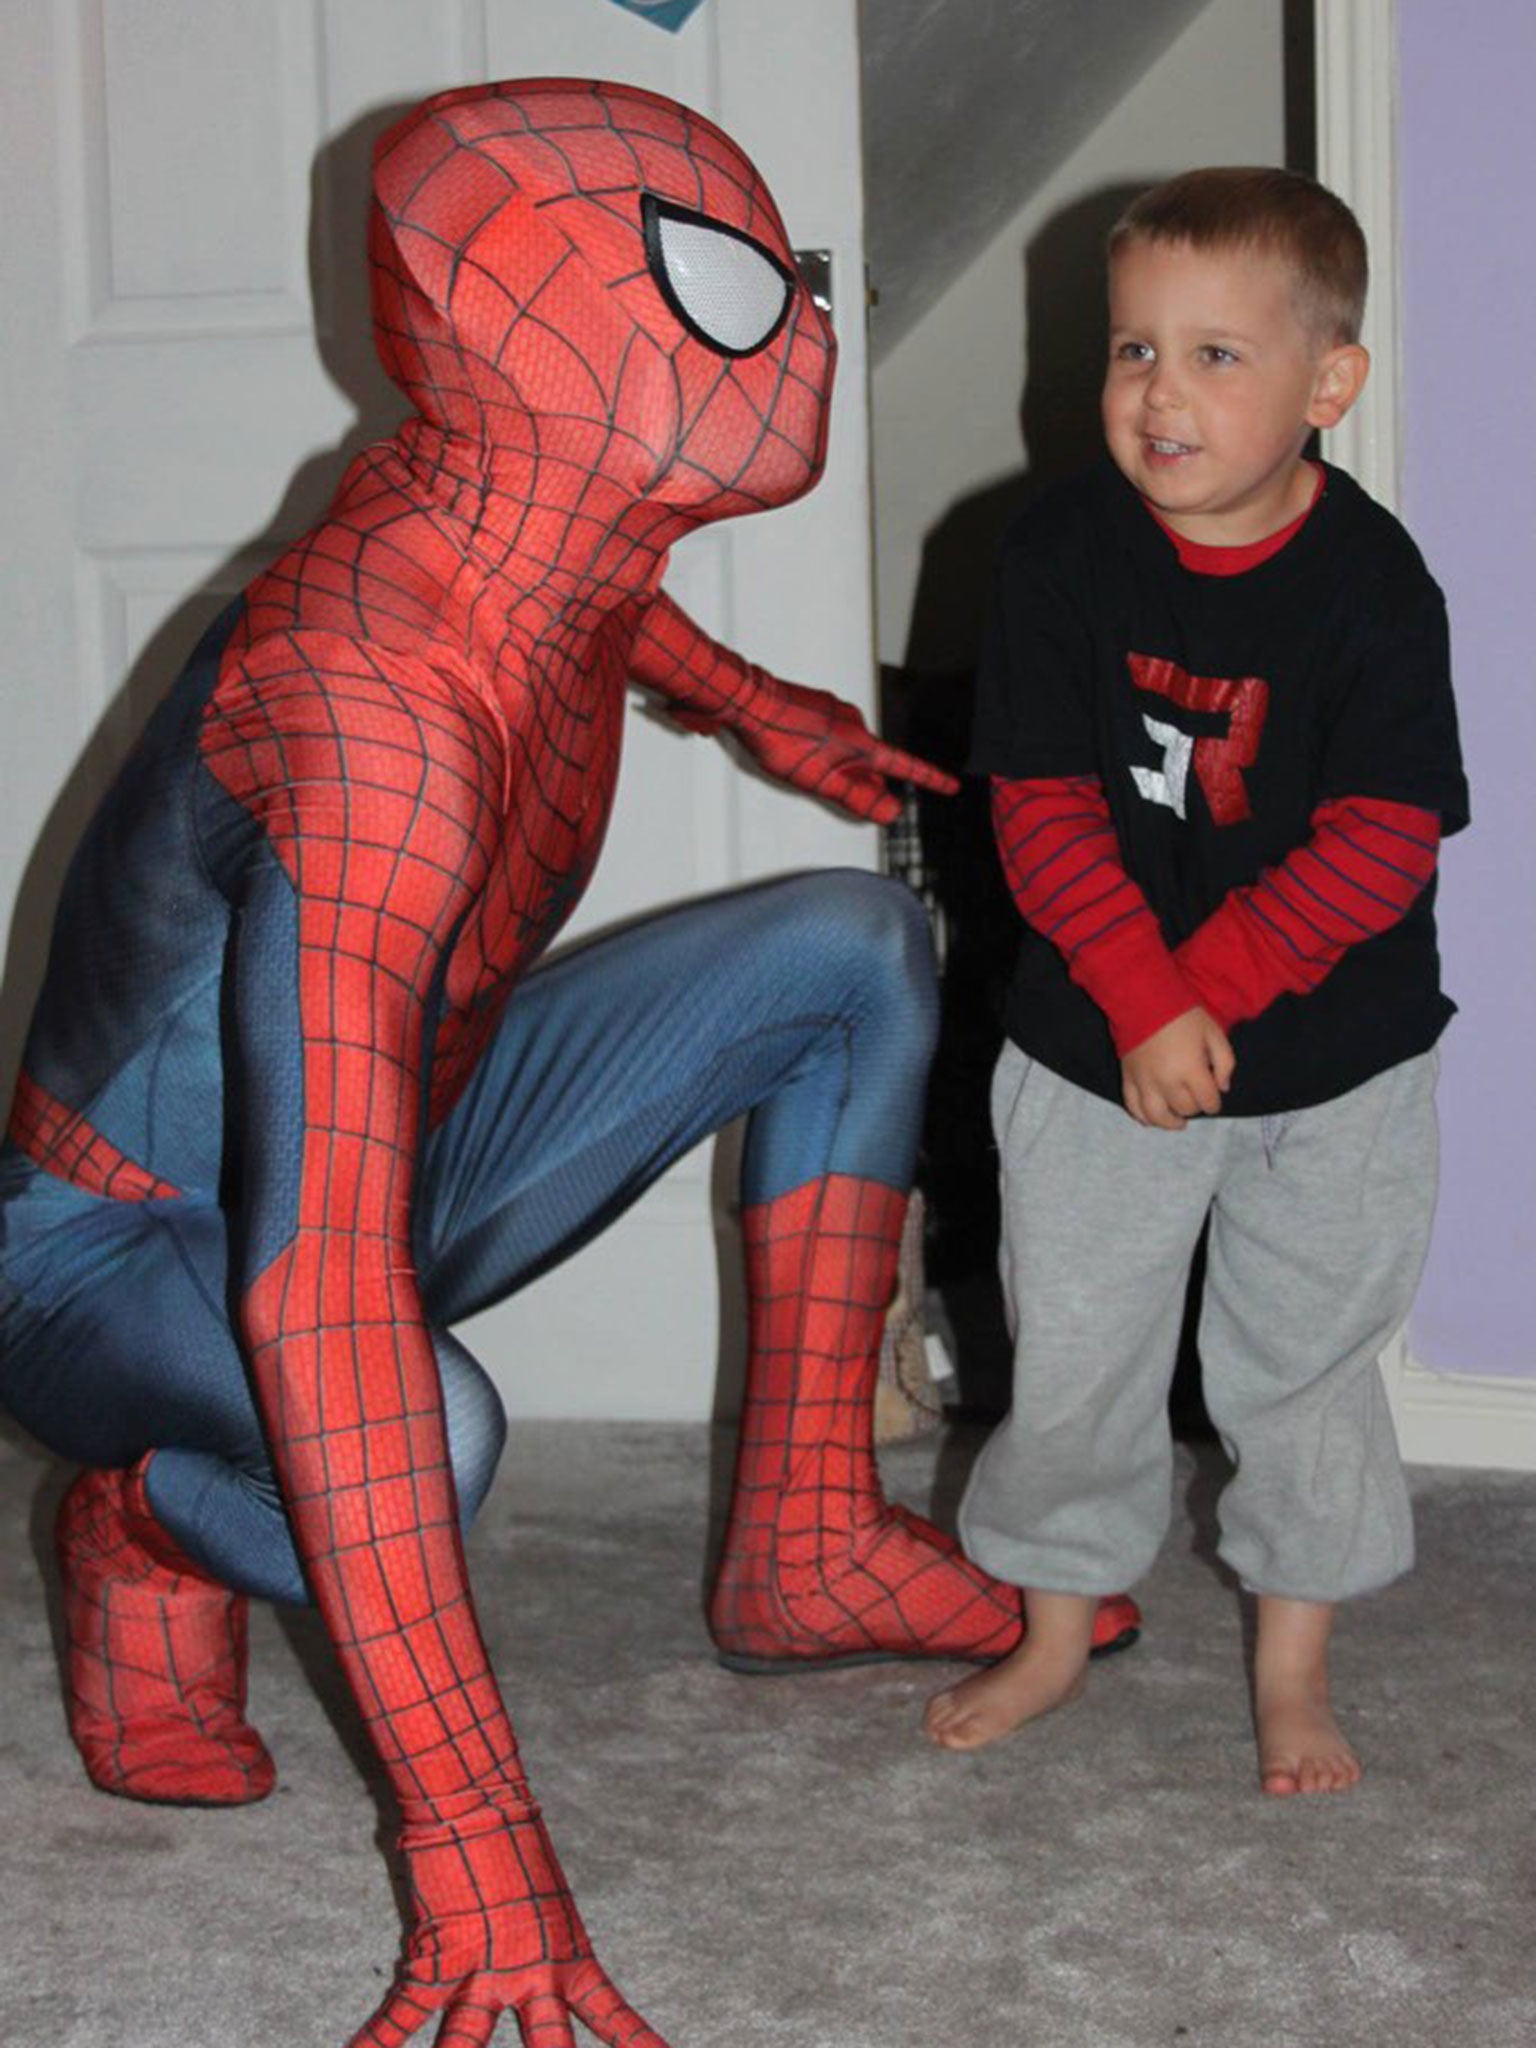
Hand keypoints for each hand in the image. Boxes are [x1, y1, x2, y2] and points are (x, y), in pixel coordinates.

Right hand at [348, 1796, 667, 2047]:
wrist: (477, 1802)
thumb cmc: (513, 1839)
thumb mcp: (543, 1897)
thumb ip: (537, 1939)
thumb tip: (523, 1958)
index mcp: (568, 1957)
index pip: (612, 2016)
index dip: (641, 2045)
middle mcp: (531, 1976)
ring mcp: (481, 1974)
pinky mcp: (434, 1963)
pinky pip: (399, 2017)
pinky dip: (373, 2044)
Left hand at [721, 680, 958, 822]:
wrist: (747, 701)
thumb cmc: (779, 739)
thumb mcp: (820, 781)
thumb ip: (856, 797)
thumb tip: (891, 810)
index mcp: (860, 743)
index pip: (903, 766)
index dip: (928, 779)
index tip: (950, 786)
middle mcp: (853, 722)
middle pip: (872, 762)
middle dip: (865, 782)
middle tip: (846, 798)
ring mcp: (833, 711)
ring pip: (848, 748)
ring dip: (838, 766)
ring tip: (805, 771)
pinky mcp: (815, 706)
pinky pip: (830, 734)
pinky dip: (823, 750)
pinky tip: (799, 752)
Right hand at [1120, 1007, 1233, 1129]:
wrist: (1143, 999)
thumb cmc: (1183, 1014)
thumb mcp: (1214, 1032)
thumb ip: (1225, 1062)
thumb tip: (1223, 1088)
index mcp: (1190, 1069)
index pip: (1208, 1101)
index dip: (1215, 1103)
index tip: (1214, 1097)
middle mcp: (1166, 1081)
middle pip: (1185, 1108)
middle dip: (1195, 1106)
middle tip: (1196, 1097)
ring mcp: (1144, 1082)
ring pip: (1157, 1116)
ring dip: (1170, 1122)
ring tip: (1178, 1121)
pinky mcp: (1128, 1078)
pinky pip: (1132, 1106)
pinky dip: (1143, 1117)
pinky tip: (1152, 1119)